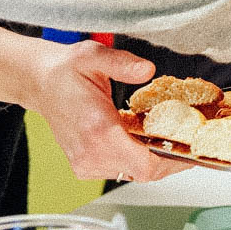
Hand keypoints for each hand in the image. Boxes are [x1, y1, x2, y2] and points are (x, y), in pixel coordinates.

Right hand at [18, 39, 193, 182]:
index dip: (172, 162)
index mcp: (97, 129)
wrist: (40, 83)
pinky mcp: (84, 165)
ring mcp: (86, 163)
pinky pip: (120, 170)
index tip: (190, 151)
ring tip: (164, 136)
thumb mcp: (93, 55)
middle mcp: (91, 152)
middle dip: (167, 158)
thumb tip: (146, 69)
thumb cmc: (65, 71)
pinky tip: (140, 139)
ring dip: (151, 158)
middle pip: (144, 172)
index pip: (144, 164)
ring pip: (133, 173)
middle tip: (185, 141)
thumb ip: (122, 63)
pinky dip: (134, 158)